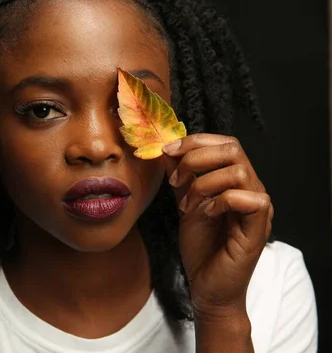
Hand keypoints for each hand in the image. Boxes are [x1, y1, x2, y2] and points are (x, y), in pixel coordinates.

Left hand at [161, 133, 272, 319]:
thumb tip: (167, 150)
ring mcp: (258, 208)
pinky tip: (206, 214)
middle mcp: (251, 189)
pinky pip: (247, 199)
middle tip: (176, 180)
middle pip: (234, 149)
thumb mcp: (185, 203)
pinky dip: (220, 201)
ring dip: (204, 183)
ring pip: (238, 171)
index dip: (195, 141)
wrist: (206, 285)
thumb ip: (181, 177)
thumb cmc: (200, 246)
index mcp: (236, 181)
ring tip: (188, 204)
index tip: (167, 151)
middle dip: (196, 157)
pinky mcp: (258, 228)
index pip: (226, 143)